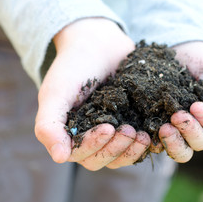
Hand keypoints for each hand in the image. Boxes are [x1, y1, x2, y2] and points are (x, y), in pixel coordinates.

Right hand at [34, 18, 149, 169]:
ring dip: (131, 150)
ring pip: (119, 156)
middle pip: (100, 159)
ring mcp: (110, 131)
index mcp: (68, 133)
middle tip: (130, 131)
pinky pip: (135, 144)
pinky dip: (144, 144)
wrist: (98, 42)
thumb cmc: (73, 66)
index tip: (108, 128)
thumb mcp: (57, 93)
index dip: (94, 146)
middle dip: (116, 149)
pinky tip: (153, 133)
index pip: (79, 154)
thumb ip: (49, 124)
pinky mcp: (128, 124)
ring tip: (144, 135)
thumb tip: (58, 158)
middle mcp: (87, 136)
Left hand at [157, 41, 202, 162]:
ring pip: (184, 150)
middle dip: (190, 131)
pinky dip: (158, 143)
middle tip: (177, 115)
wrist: (180, 53)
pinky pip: (162, 145)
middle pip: (202, 142)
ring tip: (164, 128)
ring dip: (175, 143)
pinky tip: (151, 134)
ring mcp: (182, 132)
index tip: (195, 105)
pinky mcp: (163, 129)